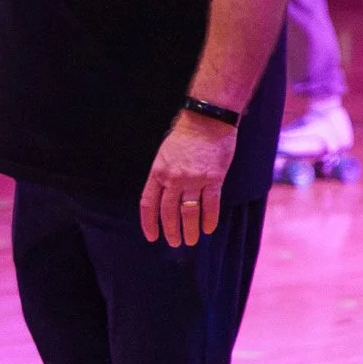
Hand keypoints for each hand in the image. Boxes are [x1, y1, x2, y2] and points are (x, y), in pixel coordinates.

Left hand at [140, 112, 235, 247]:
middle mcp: (173, 178)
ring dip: (190, 230)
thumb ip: (163, 175)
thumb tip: (165, 196)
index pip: (149, 204)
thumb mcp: (165, 154)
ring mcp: (194, 179)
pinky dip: (209, 219)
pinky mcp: (213, 178)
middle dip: (171, 231)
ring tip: (192, 240)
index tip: (153, 236)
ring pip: (189, 212)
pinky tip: (209, 229)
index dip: (149, 223)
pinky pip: (211, 204)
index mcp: (158, 172)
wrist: (207, 120)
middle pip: (169, 212)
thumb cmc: (186, 135)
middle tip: (175, 243)